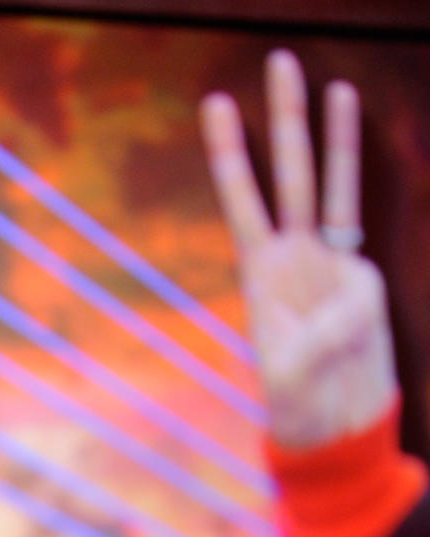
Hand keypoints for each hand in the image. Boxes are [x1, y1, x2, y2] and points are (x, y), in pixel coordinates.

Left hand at [201, 49, 396, 448]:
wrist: (334, 428)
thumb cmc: (298, 409)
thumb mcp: (293, 378)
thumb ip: (320, 333)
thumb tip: (358, 284)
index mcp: (261, 274)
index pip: (244, 200)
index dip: (231, 153)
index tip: (217, 102)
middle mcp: (296, 258)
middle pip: (291, 174)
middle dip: (286, 120)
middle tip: (279, 62)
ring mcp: (333, 265)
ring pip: (335, 188)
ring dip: (335, 139)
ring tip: (337, 87)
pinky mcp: (363, 283)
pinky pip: (364, 258)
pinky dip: (361, 271)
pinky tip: (350, 320)